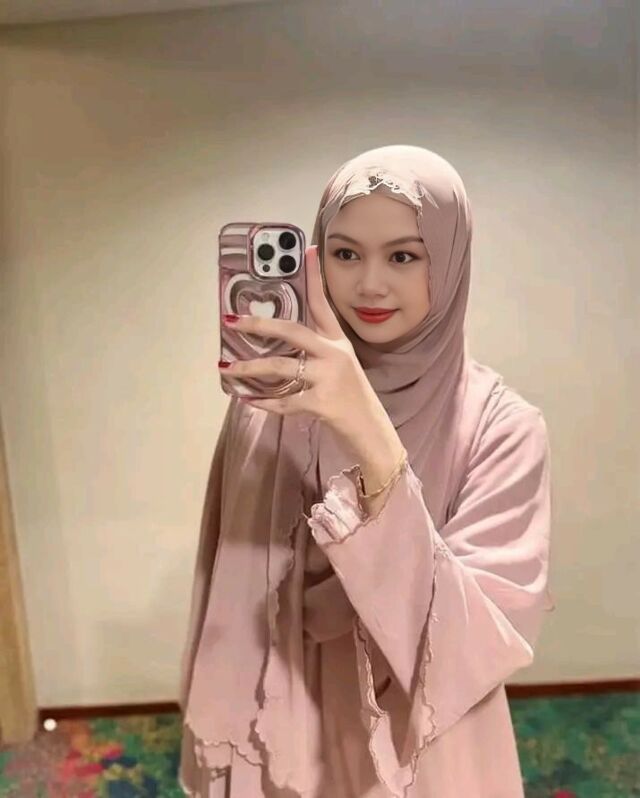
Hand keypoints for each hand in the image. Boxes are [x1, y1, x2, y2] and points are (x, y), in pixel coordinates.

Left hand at [218, 246, 403, 481]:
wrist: (371, 430)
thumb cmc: (350, 397)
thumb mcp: (341, 365)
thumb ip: (316, 350)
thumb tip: (276, 341)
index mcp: (337, 342)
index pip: (323, 304)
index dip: (314, 277)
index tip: (306, 250)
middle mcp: (334, 354)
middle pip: (293, 330)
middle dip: (260, 325)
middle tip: (234, 321)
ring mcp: (328, 378)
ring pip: (281, 367)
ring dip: (250, 368)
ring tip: (228, 368)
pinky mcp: (322, 403)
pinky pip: (284, 401)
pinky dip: (264, 402)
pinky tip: (248, 400)